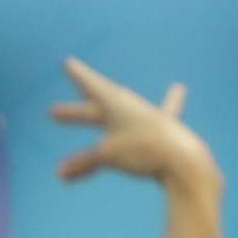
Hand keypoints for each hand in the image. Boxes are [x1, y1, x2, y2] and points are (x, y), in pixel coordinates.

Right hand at [46, 57, 217, 198]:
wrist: (183, 159)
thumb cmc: (143, 149)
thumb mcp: (109, 155)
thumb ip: (84, 162)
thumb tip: (60, 174)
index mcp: (117, 104)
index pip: (92, 87)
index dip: (79, 77)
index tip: (69, 63)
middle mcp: (131, 108)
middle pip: (98, 109)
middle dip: (76, 112)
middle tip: (53, 112)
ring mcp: (148, 120)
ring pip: (120, 116)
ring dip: (103, 118)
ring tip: (105, 105)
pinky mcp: (162, 134)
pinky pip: (151, 124)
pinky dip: (158, 111)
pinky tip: (177, 89)